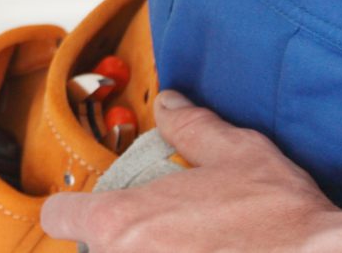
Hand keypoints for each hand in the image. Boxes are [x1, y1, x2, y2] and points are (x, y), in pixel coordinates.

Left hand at [41, 91, 341, 250]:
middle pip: (95, 251)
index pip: (60, 215)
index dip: (74, 211)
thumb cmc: (281, 217)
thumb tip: (171, 103)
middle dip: (121, 244)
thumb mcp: (238, 154)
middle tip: (166, 239)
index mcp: (120, 221)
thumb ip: (193, 128)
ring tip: (192, 248)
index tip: (96, 213)